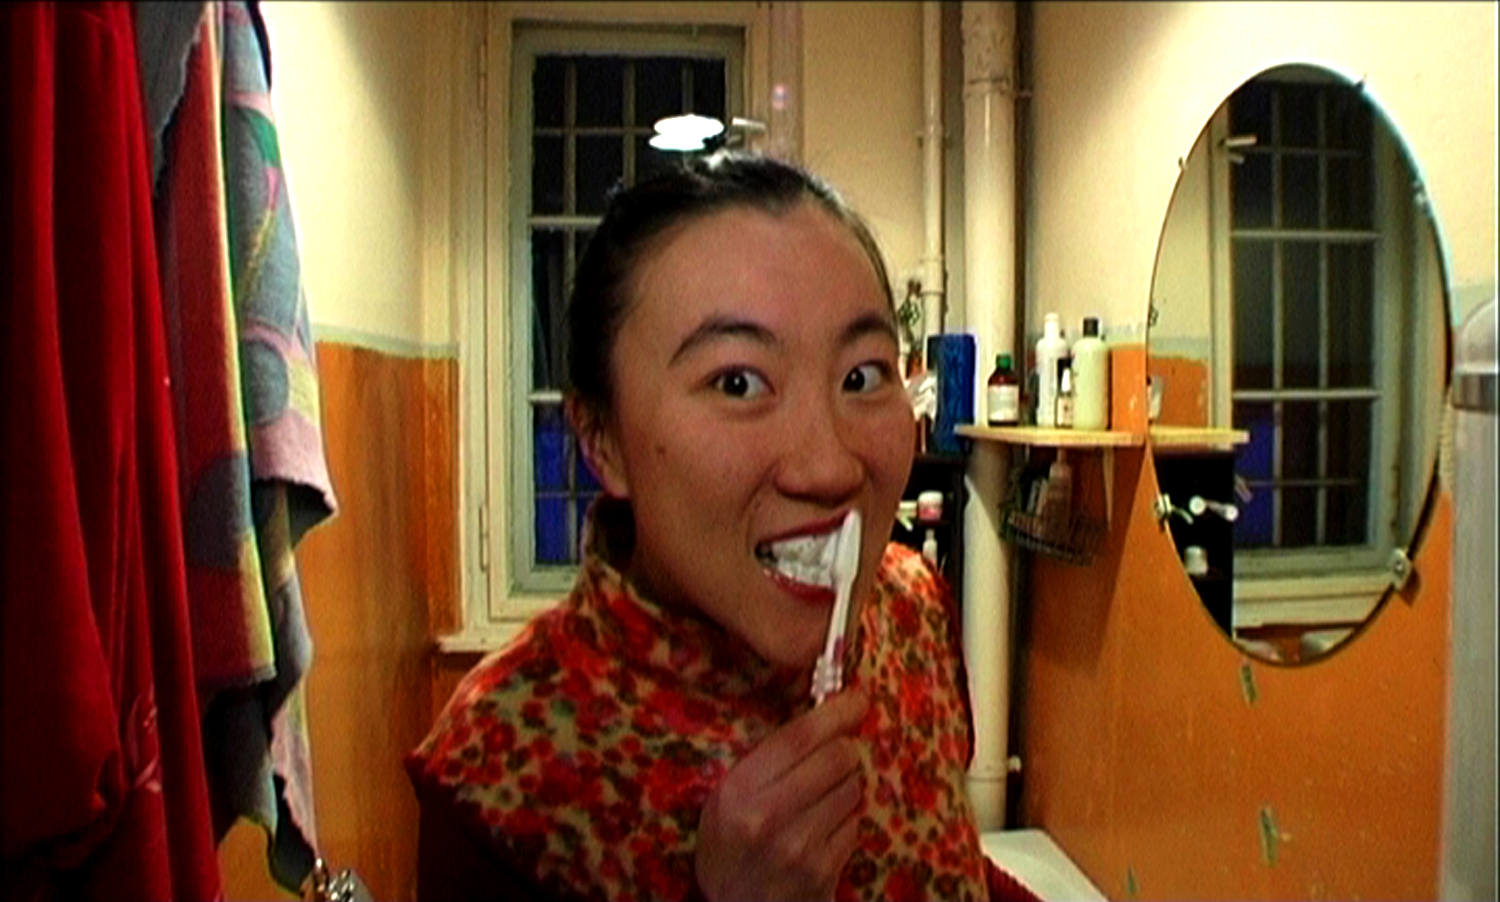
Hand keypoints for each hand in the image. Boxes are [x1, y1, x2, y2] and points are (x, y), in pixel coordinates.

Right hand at [695, 690, 868, 901]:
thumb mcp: (726, 798)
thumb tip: (824, 714)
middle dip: (843, 750)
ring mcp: (799, 847)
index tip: (857, 698)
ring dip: (846, 787)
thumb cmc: (730, 848)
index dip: (836, 711)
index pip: (800, 736)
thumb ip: (767, 760)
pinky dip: (847, 821)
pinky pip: (856, 824)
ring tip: (822, 801)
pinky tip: (825, 830)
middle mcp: (768, 817)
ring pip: (853, 788)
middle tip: (835, 756)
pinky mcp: (824, 871)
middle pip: (837, 756)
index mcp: (737, 790)